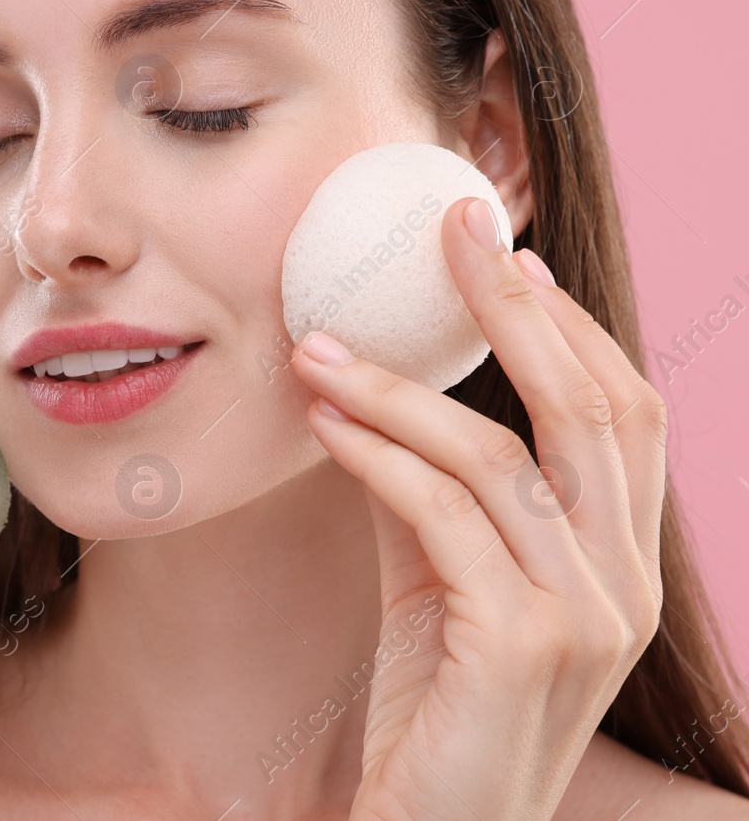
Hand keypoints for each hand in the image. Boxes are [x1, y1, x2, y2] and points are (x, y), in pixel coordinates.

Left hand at [288, 196, 665, 820]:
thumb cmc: (431, 709)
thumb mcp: (433, 582)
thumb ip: (423, 494)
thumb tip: (370, 394)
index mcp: (619, 561)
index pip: (619, 413)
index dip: (568, 323)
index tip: (503, 251)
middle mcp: (626, 585)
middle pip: (593, 409)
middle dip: (519, 308)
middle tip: (452, 232)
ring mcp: (588, 620)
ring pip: (502, 456)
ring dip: (398, 387)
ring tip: (316, 347)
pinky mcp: (523, 648)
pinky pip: (445, 516)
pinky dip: (380, 454)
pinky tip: (324, 423)